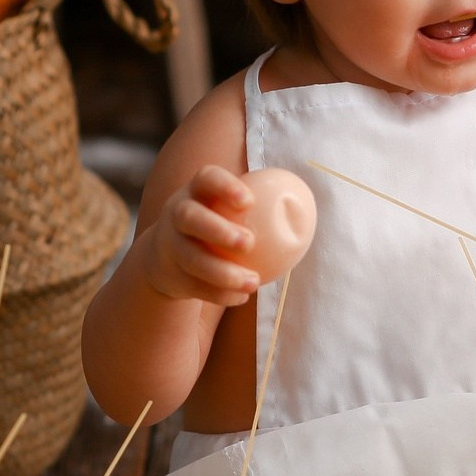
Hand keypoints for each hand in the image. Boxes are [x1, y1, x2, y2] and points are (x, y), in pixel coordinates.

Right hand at [144, 164, 260, 306]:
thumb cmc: (216, 223)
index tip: (249, 201)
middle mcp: (177, 213)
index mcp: (196, 191)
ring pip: (190, 258)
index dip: (225, 186)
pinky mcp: (170, 274)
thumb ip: (258, 206)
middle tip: (248, 243)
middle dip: (217, 230)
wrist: (167, 255)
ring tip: (252, 282)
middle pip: (190, 218)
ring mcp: (169, 245)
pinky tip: (241, 297)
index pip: (206, 179)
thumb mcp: (226, 208)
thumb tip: (308, 209)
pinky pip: (194, 286)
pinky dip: (218, 294)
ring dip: (221, 272)